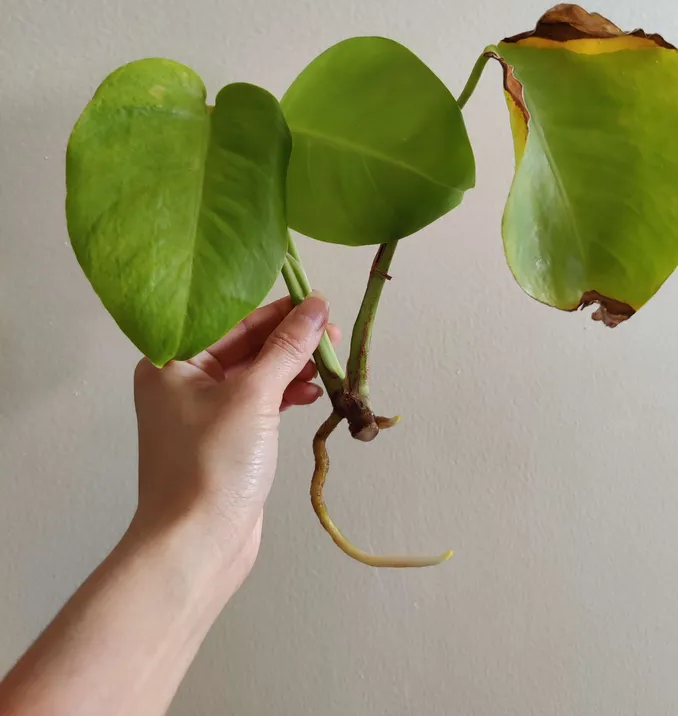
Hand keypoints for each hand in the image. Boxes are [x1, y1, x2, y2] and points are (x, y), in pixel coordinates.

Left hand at [129, 293, 335, 590]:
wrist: (195, 547)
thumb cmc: (210, 466)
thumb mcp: (253, 396)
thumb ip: (287, 348)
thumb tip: (317, 306)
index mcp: (172, 361)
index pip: (231, 319)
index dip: (277, 310)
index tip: (318, 302)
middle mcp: (183, 381)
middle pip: (246, 344)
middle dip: (290, 339)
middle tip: (332, 334)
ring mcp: (204, 412)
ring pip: (257, 373)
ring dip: (294, 367)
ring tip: (330, 363)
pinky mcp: (226, 439)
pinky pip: (261, 402)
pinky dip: (287, 394)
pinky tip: (313, 392)